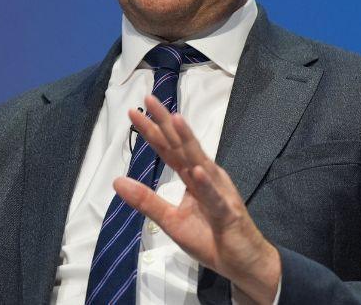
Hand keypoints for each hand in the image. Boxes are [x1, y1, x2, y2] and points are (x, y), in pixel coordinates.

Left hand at [113, 95, 280, 303]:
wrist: (243, 262)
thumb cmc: (210, 238)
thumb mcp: (171, 221)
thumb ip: (147, 201)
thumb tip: (117, 181)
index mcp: (193, 177)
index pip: (169, 149)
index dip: (152, 131)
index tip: (134, 112)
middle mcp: (207, 177)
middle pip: (182, 146)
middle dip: (166, 123)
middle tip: (149, 99)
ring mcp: (219, 192)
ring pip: (200, 163)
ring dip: (188, 141)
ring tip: (174, 119)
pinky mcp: (227, 213)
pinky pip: (214, 198)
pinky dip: (206, 185)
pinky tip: (196, 172)